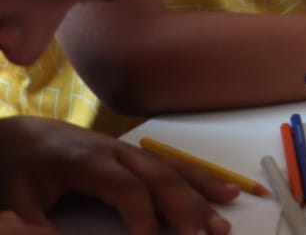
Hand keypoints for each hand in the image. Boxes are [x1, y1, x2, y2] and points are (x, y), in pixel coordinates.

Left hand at [0, 116, 236, 234]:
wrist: (21, 136)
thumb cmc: (18, 171)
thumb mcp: (17, 203)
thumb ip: (37, 227)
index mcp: (88, 161)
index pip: (127, 188)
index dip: (143, 216)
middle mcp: (117, 152)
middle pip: (160, 178)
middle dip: (185, 208)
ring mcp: (131, 152)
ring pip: (174, 172)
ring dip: (202, 197)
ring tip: (223, 224)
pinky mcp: (137, 156)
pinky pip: (175, 167)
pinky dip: (203, 181)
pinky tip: (227, 192)